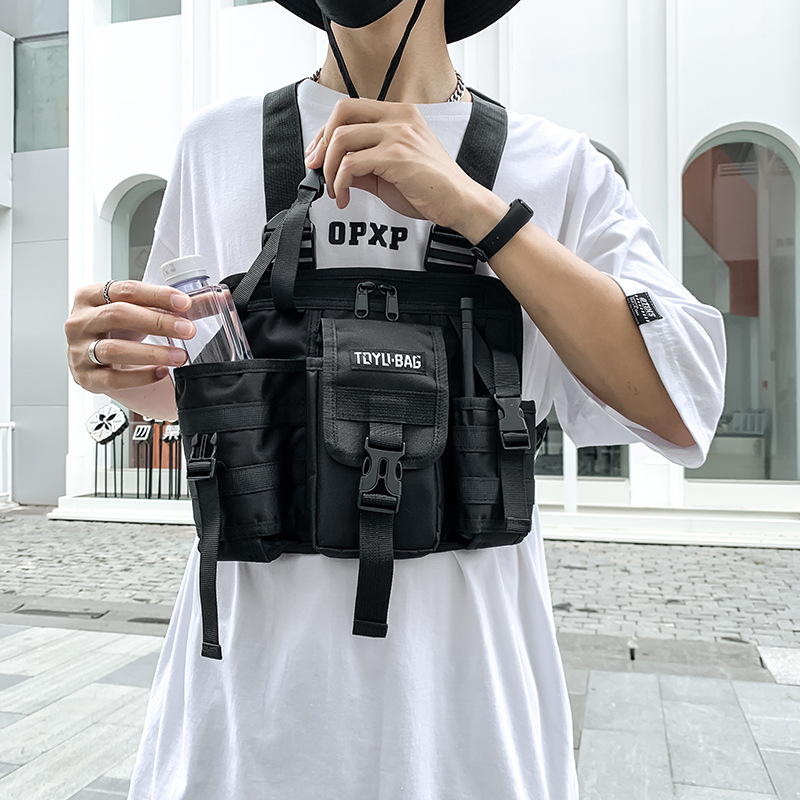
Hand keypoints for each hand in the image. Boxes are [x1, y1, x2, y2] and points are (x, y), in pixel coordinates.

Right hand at [65, 280, 194, 393]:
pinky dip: (140, 376)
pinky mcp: (85, 377)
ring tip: (180, 356)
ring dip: (151, 352)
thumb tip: (218, 298)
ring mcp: (79, 350)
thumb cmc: (117, 329)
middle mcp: (80, 321)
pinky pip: (112, 379)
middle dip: (157, 322)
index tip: (184, 303)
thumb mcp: (139, 311)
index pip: (126, 290)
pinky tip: (161, 372)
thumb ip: (174, 305)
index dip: (157, 295)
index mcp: (91, 296)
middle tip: (187, 330)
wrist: (95, 358)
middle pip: (118, 315)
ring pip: (113, 349)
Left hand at [303, 97, 490, 233]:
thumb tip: (334, 169)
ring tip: (335, 189)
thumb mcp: (391, 170)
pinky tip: (345, 196)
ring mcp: (398, 135)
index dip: (326, 132)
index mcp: (399, 115)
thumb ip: (364, 164)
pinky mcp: (397, 156)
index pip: (350, 109)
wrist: (459, 202)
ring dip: (328, 168)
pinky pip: (351, 164)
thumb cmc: (432, 187)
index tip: (317, 155)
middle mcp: (399, 118)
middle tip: (316, 168)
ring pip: (342, 139)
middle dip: (322, 144)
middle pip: (341, 114)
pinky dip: (340, 182)